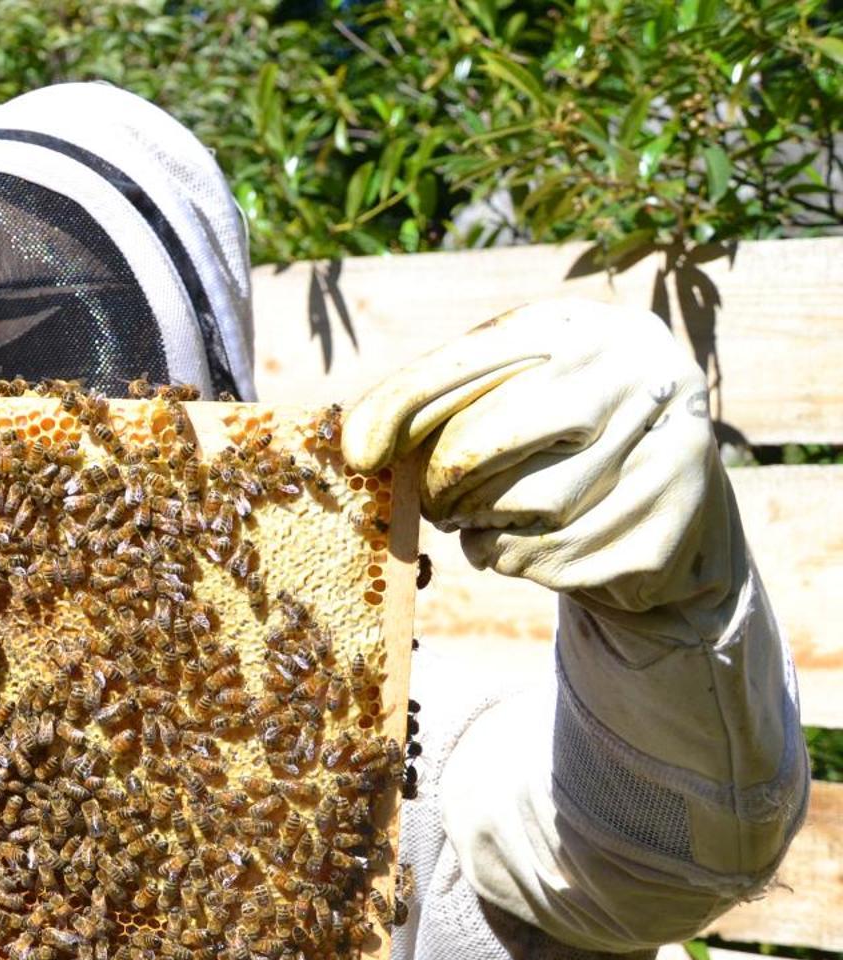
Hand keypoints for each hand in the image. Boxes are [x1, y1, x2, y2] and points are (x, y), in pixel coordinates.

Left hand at [342, 299, 721, 616]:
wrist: (671, 484)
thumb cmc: (558, 432)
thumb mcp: (511, 391)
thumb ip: (441, 402)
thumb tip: (360, 448)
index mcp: (578, 325)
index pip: (466, 362)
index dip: (400, 408)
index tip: (358, 454)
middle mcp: (633, 369)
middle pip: (488, 439)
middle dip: (443, 484)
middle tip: (437, 506)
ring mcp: (666, 440)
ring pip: (527, 506)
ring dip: (485, 528)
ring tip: (488, 523)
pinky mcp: (674, 514)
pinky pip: (561, 556)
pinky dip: (524, 561)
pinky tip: (530, 545)